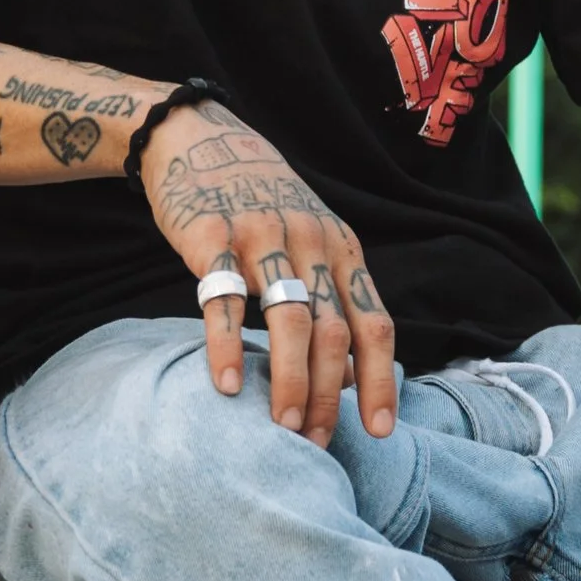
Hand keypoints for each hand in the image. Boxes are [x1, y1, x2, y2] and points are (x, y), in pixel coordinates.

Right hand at [139, 104, 396, 445]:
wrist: (199, 137)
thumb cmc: (262, 201)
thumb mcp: (313, 238)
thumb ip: (332, 298)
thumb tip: (350, 378)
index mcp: (342, 248)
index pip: (375, 324)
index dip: (381, 380)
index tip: (379, 430)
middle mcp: (311, 242)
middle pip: (333, 332)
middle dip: (328, 396)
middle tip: (314, 443)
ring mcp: (262, 236)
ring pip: (288, 321)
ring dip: (289, 382)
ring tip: (282, 429)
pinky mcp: (211, 236)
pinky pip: (223, 300)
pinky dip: (226, 348)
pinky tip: (226, 387)